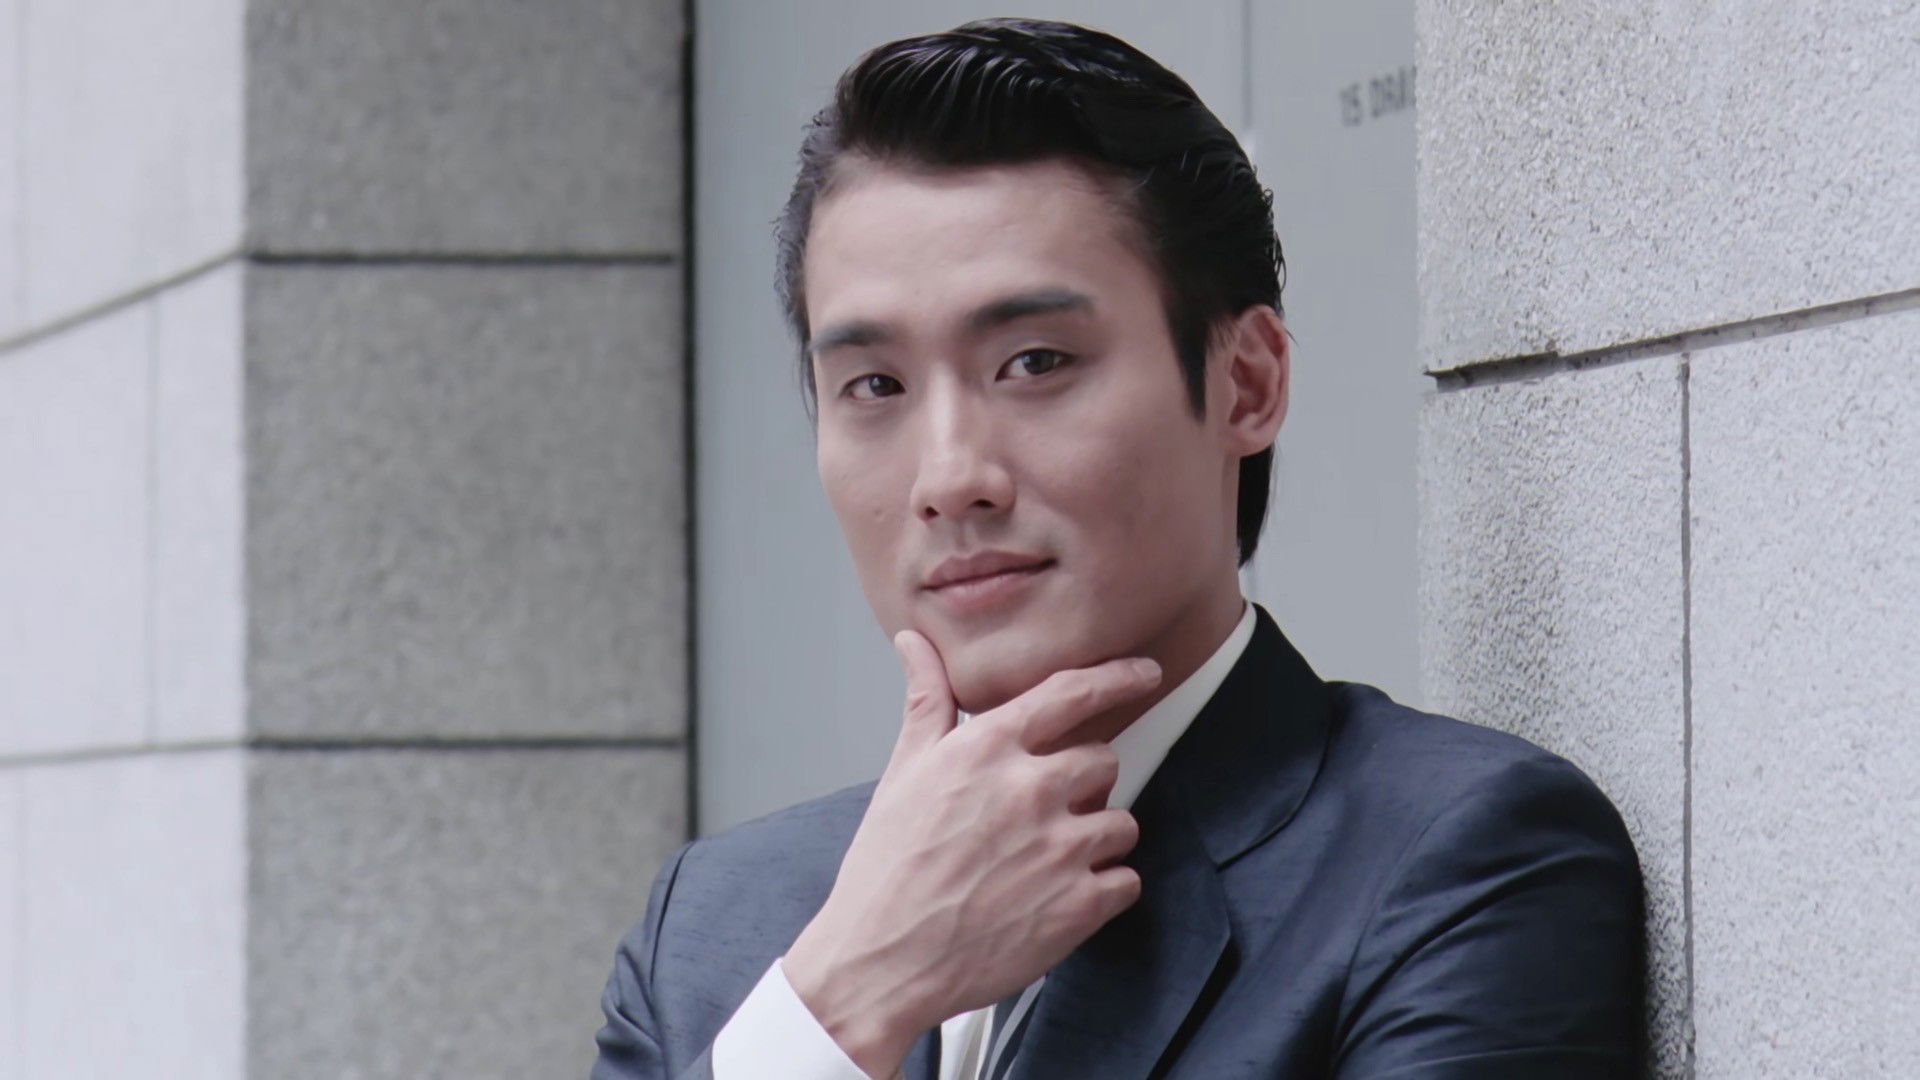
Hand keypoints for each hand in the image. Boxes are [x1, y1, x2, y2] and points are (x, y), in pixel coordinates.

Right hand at [782, 631, 1160, 1077]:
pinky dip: (1103, 891)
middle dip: (1082, 784)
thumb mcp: (903, 772)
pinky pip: (1126, 881)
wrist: (881, 962)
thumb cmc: (887, 870)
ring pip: (1121, 822)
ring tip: (1045, 863)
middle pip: (1103, 760)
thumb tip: (914, 643)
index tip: (1144, 672)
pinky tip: (1058, 899)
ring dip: (1095, 839)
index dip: (1118, 677)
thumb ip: (926, 701)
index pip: (1072, 692)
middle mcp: (1029, 790)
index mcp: (986, 750)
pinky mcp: (1078, 905)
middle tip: (1042, 814)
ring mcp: (1059, 849)